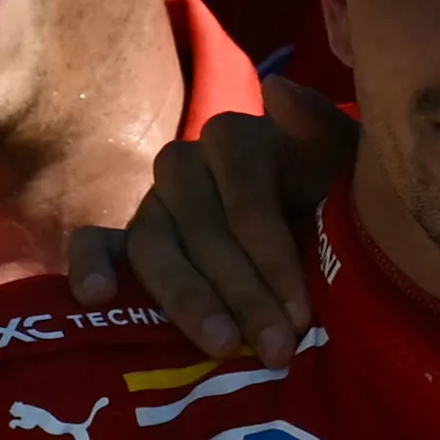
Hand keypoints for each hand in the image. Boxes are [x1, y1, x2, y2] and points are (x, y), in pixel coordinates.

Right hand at [69, 78, 352, 366]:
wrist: (322, 237)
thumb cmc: (338, 204)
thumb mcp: (350, 169)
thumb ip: (324, 130)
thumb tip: (278, 91)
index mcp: (239, 141)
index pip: (245, 195)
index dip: (273, 257)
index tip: (301, 315)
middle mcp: (188, 165)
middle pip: (202, 229)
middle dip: (243, 294)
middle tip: (276, 348)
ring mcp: (153, 204)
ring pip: (155, 245)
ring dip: (187, 299)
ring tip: (221, 345)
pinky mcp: (127, 241)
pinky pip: (94, 242)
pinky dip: (90, 265)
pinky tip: (97, 297)